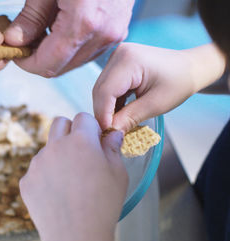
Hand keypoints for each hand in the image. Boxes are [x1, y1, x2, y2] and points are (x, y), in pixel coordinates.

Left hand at [4, 0, 133, 76]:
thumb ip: (31, 16)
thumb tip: (15, 41)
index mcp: (84, 22)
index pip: (48, 64)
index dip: (27, 63)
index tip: (15, 51)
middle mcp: (103, 34)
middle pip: (61, 67)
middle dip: (39, 59)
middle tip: (24, 40)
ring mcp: (114, 34)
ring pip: (74, 62)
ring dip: (55, 54)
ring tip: (42, 30)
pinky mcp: (118, 30)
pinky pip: (88, 50)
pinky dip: (71, 46)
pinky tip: (60, 26)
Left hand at [20, 113, 127, 240]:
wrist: (75, 237)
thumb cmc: (102, 205)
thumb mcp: (117, 174)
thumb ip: (112, 149)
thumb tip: (112, 135)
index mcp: (80, 141)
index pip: (82, 117)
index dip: (91, 128)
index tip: (96, 141)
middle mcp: (55, 147)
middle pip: (59, 123)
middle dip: (70, 131)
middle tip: (81, 152)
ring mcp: (37, 163)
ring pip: (47, 148)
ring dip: (58, 155)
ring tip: (70, 181)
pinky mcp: (26, 180)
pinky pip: (36, 169)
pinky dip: (46, 175)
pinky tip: (57, 193)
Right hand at [93, 43, 226, 131]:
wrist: (190, 68)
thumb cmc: (179, 82)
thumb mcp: (156, 104)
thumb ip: (129, 118)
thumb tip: (110, 133)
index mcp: (128, 60)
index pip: (105, 92)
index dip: (103, 115)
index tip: (107, 135)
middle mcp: (118, 55)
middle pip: (100, 91)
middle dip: (103, 113)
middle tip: (111, 134)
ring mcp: (116, 58)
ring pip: (101, 90)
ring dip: (106, 109)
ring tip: (116, 125)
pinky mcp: (117, 64)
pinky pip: (107, 87)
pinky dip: (111, 102)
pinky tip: (119, 114)